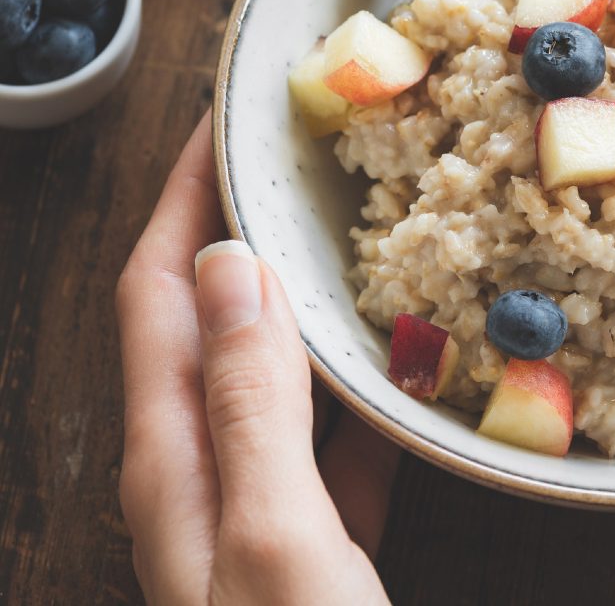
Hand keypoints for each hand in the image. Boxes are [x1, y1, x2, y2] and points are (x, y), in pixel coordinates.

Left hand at [116, 112, 396, 603]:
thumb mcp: (275, 537)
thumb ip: (248, 402)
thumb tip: (235, 266)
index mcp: (175, 453)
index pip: (164, 286)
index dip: (187, 197)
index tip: (224, 121)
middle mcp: (203, 466)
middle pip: (210, 314)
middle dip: (239, 226)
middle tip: (294, 160)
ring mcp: (259, 499)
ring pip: (274, 364)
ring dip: (301, 293)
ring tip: (351, 234)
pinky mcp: (312, 531)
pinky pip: (330, 427)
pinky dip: (358, 377)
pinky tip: (405, 359)